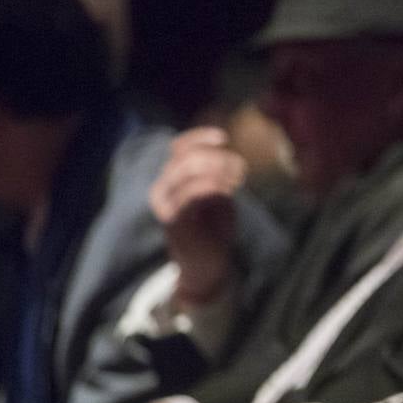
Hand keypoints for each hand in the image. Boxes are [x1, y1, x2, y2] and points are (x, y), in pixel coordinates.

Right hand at [149, 127, 248, 304]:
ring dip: (217, 169)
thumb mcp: (217, 193)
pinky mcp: (172, 220)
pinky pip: (189, 194)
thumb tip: (226, 152)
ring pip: (186, 171)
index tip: (224, 138)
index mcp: (171, 178)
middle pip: (185, 157)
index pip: (179, 146)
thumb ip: (216, 173)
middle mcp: (162, 188)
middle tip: (240, 168)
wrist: (206, 265)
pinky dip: (211, 185)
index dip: (200, 137)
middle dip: (217, 157)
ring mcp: (164, 204)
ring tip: (237, 180)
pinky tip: (228, 189)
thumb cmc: (213, 227)